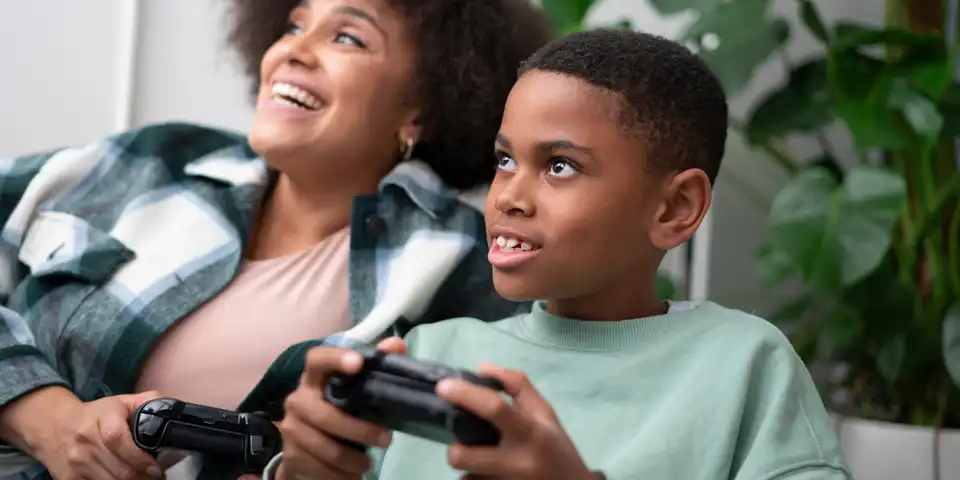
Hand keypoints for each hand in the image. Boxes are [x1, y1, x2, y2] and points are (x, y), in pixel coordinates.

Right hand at [36, 390, 164, 479]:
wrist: (54, 426)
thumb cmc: (98, 414)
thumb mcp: (123, 401)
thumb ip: (149, 402)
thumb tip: (174, 411)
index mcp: (102, 417)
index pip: (117, 439)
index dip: (139, 458)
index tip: (157, 468)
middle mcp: (86, 440)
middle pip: (118, 469)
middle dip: (142, 476)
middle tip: (156, 476)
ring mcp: (76, 461)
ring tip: (145, 479)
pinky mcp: (68, 478)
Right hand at [277, 337, 406, 479]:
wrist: (303, 447)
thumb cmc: (336, 409)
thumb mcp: (355, 389)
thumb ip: (376, 365)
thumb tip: (397, 345)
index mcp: (314, 378)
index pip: (317, 359)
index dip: (335, 359)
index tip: (358, 363)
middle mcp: (298, 399)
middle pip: (327, 416)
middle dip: (360, 431)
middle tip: (387, 440)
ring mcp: (292, 428)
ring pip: (327, 448)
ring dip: (354, 460)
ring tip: (368, 463)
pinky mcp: (292, 454)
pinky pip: (321, 468)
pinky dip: (341, 475)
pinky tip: (352, 474)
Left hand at [437, 363, 595, 479]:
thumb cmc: (556, 447)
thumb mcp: (545, 413)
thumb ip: (517, 387)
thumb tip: (482, 368)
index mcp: (530, 433)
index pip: (495, 409)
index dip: (466, 395)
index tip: (444, 387)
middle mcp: (517, 462)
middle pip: (465, 456)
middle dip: (454, 450)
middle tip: (460, 444)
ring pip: (466, 477)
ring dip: (470, 468)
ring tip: (484, 462)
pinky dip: (476, 479)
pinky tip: (489, 474)